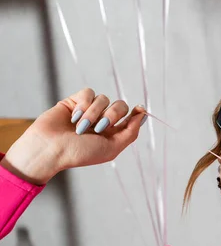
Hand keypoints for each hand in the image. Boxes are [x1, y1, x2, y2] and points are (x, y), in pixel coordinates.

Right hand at [1, 88, 145, 184]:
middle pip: (120, 105)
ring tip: (81, 127)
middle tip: (101, 127)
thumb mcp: (112, 148)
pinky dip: (84, 105)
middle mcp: (101, 121)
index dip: (137, 113)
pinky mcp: (74, 102)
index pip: (130, 118)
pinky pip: (88, 93)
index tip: (140, 109)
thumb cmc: (80, 152)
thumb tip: (143, 115)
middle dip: (113, 115)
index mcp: (112, 133)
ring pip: (104, 99)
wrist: (51, 148)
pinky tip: (74, 117)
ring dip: (94, 113)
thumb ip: (130, 132)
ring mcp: (88, 110)